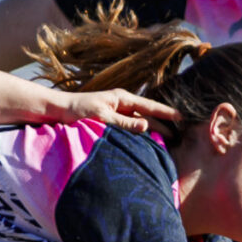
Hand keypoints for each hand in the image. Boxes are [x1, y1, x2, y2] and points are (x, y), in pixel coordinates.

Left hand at [38, 88, 180, 133]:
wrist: (59, 109)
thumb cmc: (78, 110)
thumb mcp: (101, 116)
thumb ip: (123, 123)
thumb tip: (146, 127)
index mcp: (122, 99)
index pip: (149, 106)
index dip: (166, 113)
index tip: (181, 117)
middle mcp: (122, 104)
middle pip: (148, 115)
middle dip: (163, 124)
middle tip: (178, 135)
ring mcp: (117, 112)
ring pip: (140, 123)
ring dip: (152, 131)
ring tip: (167, 141)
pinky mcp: (112, 121)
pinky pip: (130, 128)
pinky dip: (140, 134)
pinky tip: (146, 142)